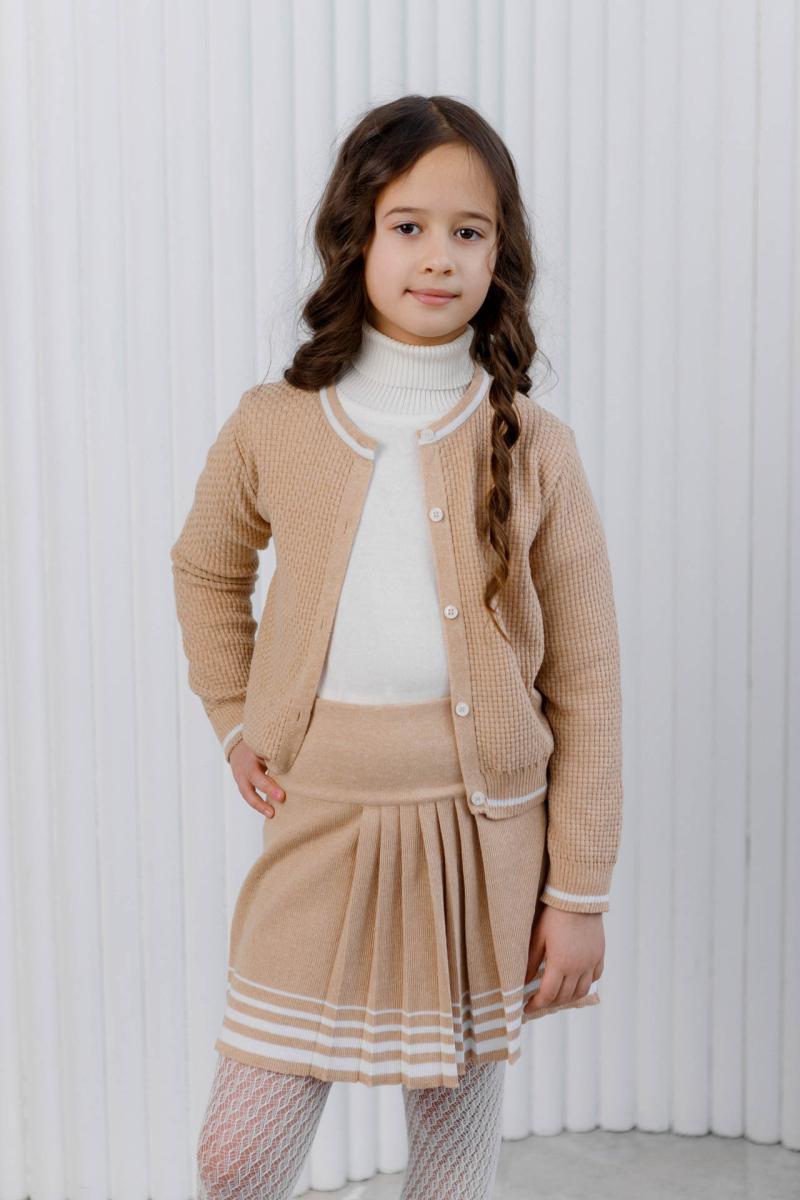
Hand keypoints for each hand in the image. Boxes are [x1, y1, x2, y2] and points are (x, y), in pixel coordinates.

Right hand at [229, 740, 285, 817]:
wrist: (237, 747)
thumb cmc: (260, 745)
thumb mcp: (269, 744)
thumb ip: (282, 751)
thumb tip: (303, 758)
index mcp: (255, 750)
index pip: (265, 757)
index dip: (276, 764)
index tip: (285, 772)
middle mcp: (247, 764)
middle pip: (255, 776)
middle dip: (268, 787)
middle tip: (281, 797)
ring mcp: (241, 775)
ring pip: (247, 791)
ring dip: (259, 804)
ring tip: (271, 814)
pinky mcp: (241, 784)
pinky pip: (248, 796)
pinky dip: (257, 805)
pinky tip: (269, 812)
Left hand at [523, 900, 604, 1015]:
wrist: (578, 898)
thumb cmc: (554, 915)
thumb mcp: (537, 937)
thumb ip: (531, 962)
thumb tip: (523, 982)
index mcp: (560, 963)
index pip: (548, 994)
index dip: (536, 1005)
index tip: (527, 1008)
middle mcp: (578, 967)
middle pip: (565, 996)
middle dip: (550, 1003)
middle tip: (539, 1002)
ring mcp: (591, 962)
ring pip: (582, 991)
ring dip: (568, 998)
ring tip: (557, 996)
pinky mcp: (600, 955)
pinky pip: (594, 977)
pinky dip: (585, 984)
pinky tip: (576, 982)